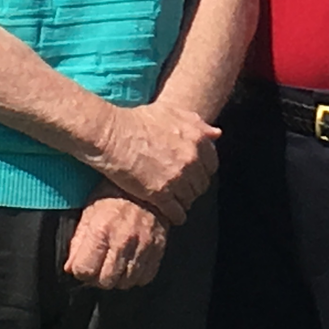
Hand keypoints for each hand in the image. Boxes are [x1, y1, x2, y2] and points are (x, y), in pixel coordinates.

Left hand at [65, 184, 166, 288]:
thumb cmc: (113, 197)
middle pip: (105, 282)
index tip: (83, 264)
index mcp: (101, 231)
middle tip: (99, 266)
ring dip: (118, 278)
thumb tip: (70, 268)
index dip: (81, 270)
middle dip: (98, 278)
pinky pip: (145, 277)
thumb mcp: (89, 212)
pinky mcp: (158, 249)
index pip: (84, 271)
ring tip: (115, 265)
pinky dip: (136, 276)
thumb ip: (78, 241)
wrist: (147, 186)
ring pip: (126, 283)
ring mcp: (143, 246)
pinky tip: (130, 264)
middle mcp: (122, 241)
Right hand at [91, 100, 219, 224]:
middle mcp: (191, 159)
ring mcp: (177, 178)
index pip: (211, 165)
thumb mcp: (171, 113)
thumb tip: (217, 134)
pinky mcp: (161, 195)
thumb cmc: (137, 121)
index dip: (201, 171)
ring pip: (190, 199)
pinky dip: (175, 216)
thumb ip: (196, 124)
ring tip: (173, 200)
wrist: (112, 135)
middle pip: (202, 184)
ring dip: (183, 201)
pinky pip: (177, 213)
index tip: (192, 174)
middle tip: (181, 188)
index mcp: (197, 139)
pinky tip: (169, 215)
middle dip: (192, 187)